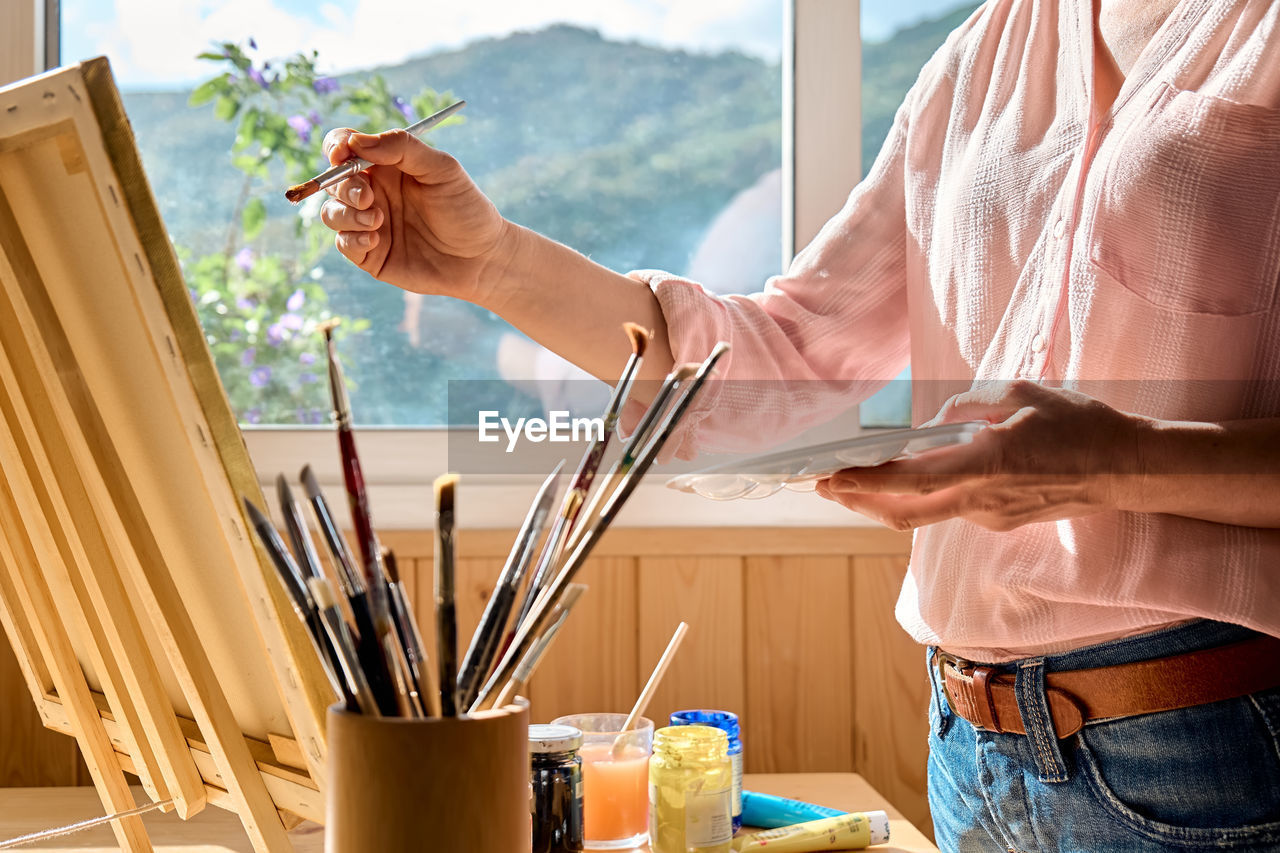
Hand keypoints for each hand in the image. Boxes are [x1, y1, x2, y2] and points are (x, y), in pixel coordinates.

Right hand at [319, 128, 509, 304]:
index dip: (336, 146)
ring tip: (377, 221)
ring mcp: (369, 224)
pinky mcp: (371, 255)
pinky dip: (352, 240)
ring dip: (345, 214)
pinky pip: (343, 244)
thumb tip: (357, 141)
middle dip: (343, 186)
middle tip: (369, 197)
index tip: (341, 153)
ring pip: (331, 213)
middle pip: (334, 181)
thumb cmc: (466, 208)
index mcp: (386, 166)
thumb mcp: (442, 169)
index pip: (346, 147)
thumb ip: (403, 148)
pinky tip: (375, 239)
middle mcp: (373, 193)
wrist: (482, 257)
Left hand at [815, 381, 1145, 531]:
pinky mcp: (1000, 522)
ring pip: (926, 512)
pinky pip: (954, 506)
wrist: (1128, 469)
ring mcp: (990, 517)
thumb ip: (970, 404)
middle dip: (858, 499)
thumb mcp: (1020, 394)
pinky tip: (919, 474)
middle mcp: (981, 500)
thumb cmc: (1080, 425)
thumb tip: (937, 418)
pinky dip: (927, 493)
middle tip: (825, 486)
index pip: (907, 480)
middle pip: (903, 511)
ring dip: (890, 498)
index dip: (862, 482)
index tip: (829, 476)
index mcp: (984, 465)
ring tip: (859, 480)